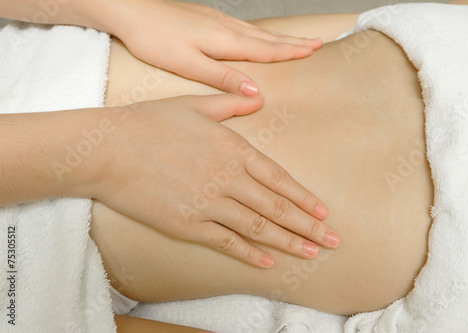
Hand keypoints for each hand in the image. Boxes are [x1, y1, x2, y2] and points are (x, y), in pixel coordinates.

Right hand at [92, 94, 339, 267]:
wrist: (110, 149)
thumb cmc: (150, 123)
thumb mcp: (194, 104)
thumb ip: (230, 103)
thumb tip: (257, 98)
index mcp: (233, 149)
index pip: (279, 179)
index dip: (304, 198)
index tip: (323, 212)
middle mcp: (228, 179)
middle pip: (277, 209)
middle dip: (308, 226)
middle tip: (333, 240)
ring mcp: (209, 204)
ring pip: (258, 228)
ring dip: (288, 242)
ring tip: (312, 253)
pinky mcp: (188, 224)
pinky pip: (226, 242)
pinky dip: (249, 254)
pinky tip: (267, 262)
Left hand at [101, 0, 321, 95]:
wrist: (130, 10)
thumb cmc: (154, 39)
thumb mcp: (188, 64)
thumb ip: (222, 77)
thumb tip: (254, 92)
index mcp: (224, 41)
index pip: (266, 50)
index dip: (291, 52)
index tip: (314, 51)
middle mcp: (226, 28)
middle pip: (267, 38)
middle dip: (293, 42)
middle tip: (317, 43)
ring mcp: (217, 20)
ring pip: (257, 31)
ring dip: (280, 37)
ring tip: (297, 40)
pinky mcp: (206, 18)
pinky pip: (243, 27)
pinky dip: (260, 33)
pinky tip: (258, 35)